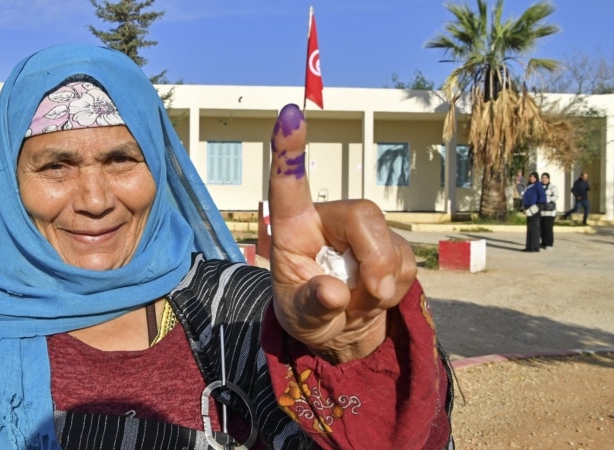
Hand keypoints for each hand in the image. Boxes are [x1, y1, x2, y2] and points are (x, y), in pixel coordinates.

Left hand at [268, 104, 415, 363]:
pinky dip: (396, 287)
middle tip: (372, 294)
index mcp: (294, 228)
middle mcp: (329, 222)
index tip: (289, 114)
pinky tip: (377, 298)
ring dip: (384, 281)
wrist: (340, 334)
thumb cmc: (307, 315)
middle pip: (362, 214)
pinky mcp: (389, 247)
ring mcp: (362, 233)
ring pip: (390, 241)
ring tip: (360, 304)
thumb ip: (313, 304)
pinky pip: (407, 262)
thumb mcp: (300, 319)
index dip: (288, 150)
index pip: (289, 184)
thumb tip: (334, 293)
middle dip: (375, 256)